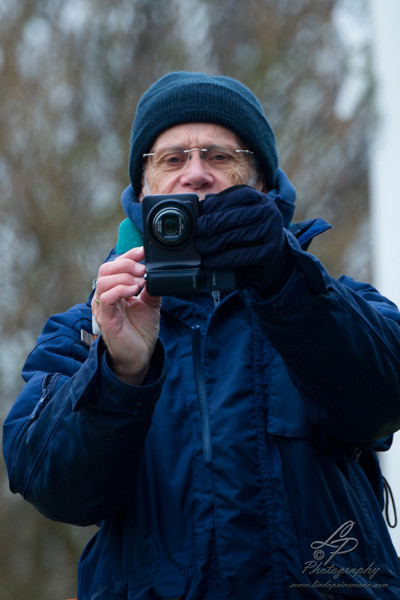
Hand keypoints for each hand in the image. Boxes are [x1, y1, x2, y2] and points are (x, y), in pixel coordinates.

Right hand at [92, 247, 160, 384]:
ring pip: (103, 280)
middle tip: (143, 269)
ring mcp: (104, 308)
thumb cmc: (140, 332)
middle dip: (126, 264)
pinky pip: (106, 298)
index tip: (143, 251)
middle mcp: (106, 297)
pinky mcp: (106, 319)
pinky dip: (120, 289)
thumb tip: (156, 273)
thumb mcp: (150, 304)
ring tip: (140, 282)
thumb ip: (151, 288)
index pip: (115, 266)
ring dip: (124, 276)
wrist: (140, 356)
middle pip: (106, 269)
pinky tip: (133, 291)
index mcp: (115, 291)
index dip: (128, 255)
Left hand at [195, 186, 292, 295]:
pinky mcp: (270, 252)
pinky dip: (221, 260)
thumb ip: (225, 211)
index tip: (197, 218)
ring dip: (211, 244)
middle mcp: (267, 211)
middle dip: (207, 227)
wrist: (278, 258)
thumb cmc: (252, 236)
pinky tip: (210, 262)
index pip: (230, 198)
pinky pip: (239, 256)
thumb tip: (198, 211)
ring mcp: (271, 231)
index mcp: (258, 199)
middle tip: (196, 235)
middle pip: (229, 218)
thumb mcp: (242, 218)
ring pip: (232, 237)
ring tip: (200, 248)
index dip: (210, 208)